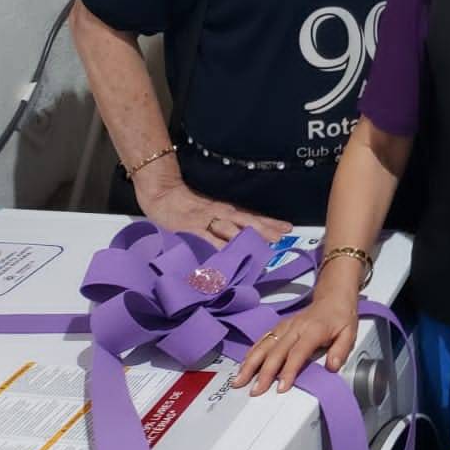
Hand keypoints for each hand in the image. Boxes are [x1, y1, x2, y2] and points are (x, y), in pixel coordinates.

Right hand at [135, 170, 290, 243]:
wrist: (162, 193)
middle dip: (263, 230)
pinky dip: (217, 248)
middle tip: (280, 236)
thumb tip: (247, 237)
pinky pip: (206, 240)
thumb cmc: (188, 205)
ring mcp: (205, 221)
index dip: (269, 222)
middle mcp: (220, 214)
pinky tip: (227, 256)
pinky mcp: (190, 229)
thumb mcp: (211, 211)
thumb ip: (227, 225)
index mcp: (226, 210)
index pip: (251, 217)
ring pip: (229, 230)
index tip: (287, 228)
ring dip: (245, 239)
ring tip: (260, 247)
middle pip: (245, 222)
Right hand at [232, 292, 359, 394]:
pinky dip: (251, 352)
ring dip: (250, 363)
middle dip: (264, 372)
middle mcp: (296, 328)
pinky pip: (263, 339)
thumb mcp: (349, 333)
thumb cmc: (340, 318)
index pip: (298, 353)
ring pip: (264, 345)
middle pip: (276, 351)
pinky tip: (244, 365)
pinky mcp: (279, 326)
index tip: (281, 388)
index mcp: (313, 331)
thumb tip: (332, 367)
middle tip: (256, 390)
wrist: (333, 297)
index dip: (288, 371)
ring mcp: (285, 326)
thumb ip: (341, 350)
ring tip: (240, 380)